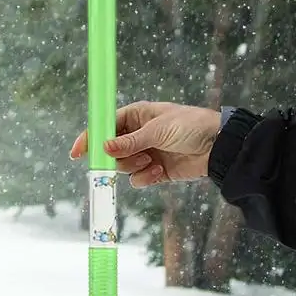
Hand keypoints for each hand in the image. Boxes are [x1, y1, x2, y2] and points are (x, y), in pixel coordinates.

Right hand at [69, 101, 220, 186]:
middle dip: (118, 157)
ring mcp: (147, 153)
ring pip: (123, 167)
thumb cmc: (190, 125)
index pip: (106, 125)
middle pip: (111, 150)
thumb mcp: (158, 129)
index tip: (77, 153)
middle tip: (132, 157)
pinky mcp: (156, 171)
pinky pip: (139, 180)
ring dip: (134, 167)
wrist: (218, 146)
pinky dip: (146, 178)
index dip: (90, 137)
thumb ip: (130, 141)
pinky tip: (160, 171)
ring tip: (153, 161)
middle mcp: (139, 134)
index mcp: (137, 115)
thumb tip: (104, 147)